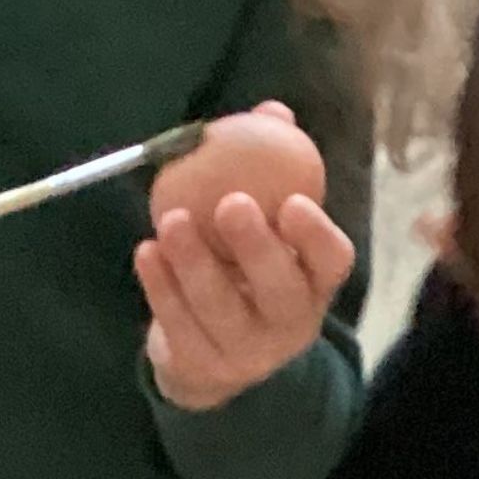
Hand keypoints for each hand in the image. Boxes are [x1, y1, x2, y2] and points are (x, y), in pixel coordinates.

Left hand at [136, 111, 353, 412]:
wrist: (213, 354)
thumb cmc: (245, 269)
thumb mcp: (265, 226)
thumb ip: (270, 168)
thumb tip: (272, 111)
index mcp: (314, 282)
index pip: (331, 261)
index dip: (315, 235)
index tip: (292, 201)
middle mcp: (289, 323)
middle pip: (280, 292)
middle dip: (257, 248)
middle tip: (231, 203)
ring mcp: (246, 353)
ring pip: (222, 311)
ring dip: (195, 263)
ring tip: (171, 219)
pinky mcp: (202, 367)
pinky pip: (180, 326)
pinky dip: (161, 288)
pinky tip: (147, 252)